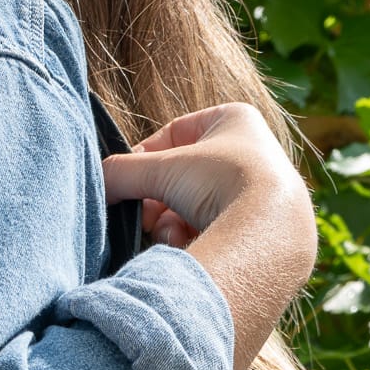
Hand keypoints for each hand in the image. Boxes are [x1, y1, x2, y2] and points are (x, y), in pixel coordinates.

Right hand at [103, 103, 318, 369]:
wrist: (271, 237)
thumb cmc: (222, 184)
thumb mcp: (161, 170)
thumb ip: (121, 172)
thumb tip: (97, 185)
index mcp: (235, 119)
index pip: (173, 134)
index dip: (145, 160)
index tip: (127, 183)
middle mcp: (252, 151)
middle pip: (183, 178)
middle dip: (159, 202)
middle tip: (145, 218)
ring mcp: (260, 193)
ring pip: (195, 208)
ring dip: (174, 224)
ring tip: (174, 236)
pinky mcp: (264, 232)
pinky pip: (216, 232)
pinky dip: (198, 241)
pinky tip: (195, 250)